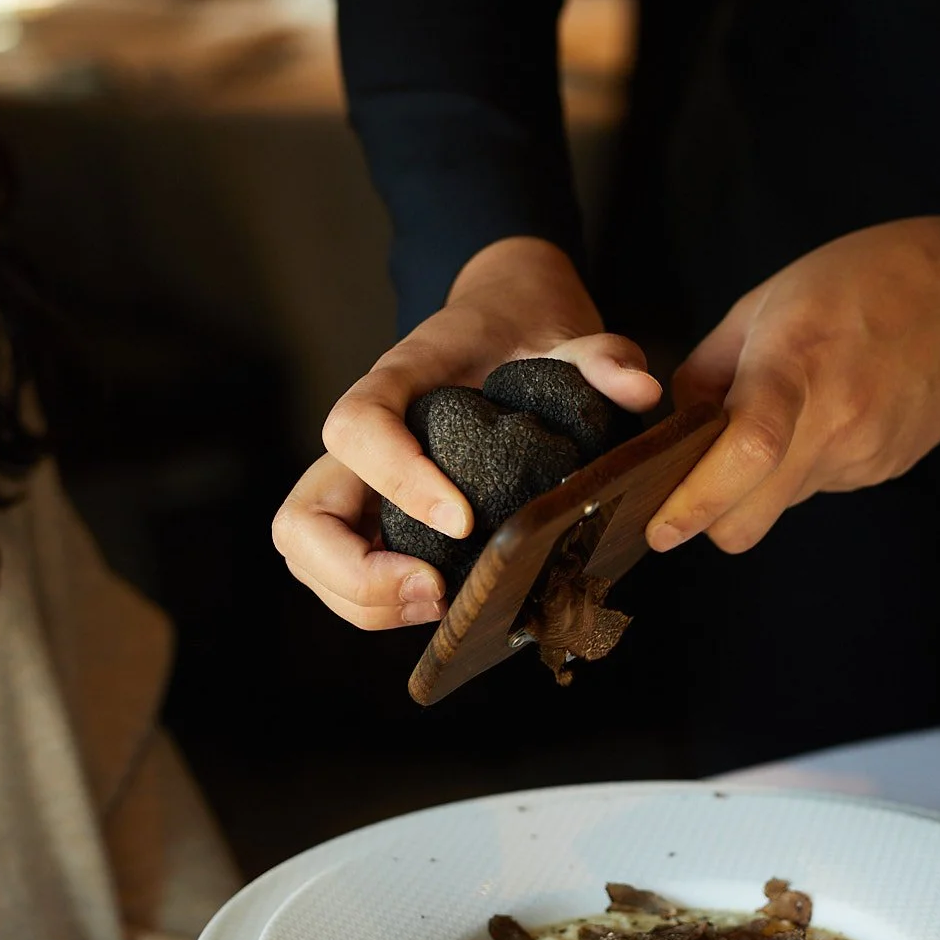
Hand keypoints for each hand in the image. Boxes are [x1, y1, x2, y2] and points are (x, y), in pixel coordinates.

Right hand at [272, 237, 660, 628]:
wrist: (504, 331)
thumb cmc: (523, 337)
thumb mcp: (568, 333)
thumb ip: (601, 353)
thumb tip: (638, 388)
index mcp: (398, 383)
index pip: (356, 426)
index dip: (398, 478)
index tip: (463, 520)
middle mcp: (361, 443)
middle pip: (302, 519)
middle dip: (356, 572)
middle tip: (435, 590)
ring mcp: (359, 488)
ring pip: (310, 559)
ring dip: (364, 602)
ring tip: (441, 607)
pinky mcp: (375, 522)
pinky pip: (346, 578)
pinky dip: (381, 607)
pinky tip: (446, 606)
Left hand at [648, 215, 939, 555]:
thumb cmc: (868, 278)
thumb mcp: (769, 299)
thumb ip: (710, 370)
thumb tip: (677, 428)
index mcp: (797, 363)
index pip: (747, 451)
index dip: (695, 501)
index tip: (659, 526)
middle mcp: (836, 422)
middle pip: (748, 520)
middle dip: (709, 516)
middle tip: (697, 477)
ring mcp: (863, 455)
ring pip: (778, 506)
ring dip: (757, 482)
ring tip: (781, 413)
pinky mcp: (882, 471)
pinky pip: (816, 487)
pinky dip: (800, 466)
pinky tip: (824, 413)